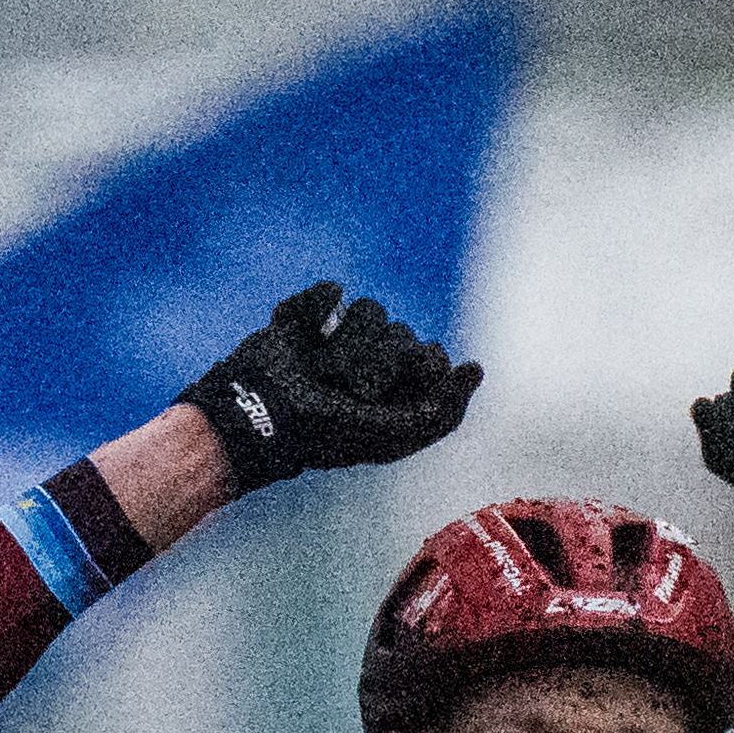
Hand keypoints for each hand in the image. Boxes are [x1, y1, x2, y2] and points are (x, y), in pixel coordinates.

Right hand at [181, 281, 478, 493]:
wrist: (259, 413)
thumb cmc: (322, 433)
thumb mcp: (387, 438)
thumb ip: (437, 415)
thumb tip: (474, 369)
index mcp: (394, 392)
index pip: (433, 358)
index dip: (428, 363)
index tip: (413, 375)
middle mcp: (372, 362)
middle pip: (403, 334)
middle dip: (378, 359)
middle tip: (349, 386)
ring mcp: (341, 337)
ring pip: (371, 311)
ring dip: (345, 343)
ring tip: (319, 368)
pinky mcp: (310, 314)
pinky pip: (331, 294)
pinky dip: (314, 312)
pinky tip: (303, 340)